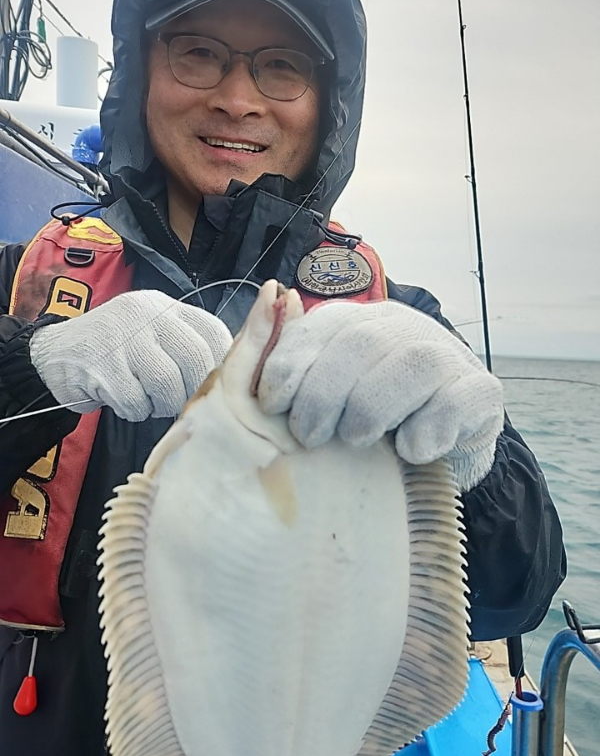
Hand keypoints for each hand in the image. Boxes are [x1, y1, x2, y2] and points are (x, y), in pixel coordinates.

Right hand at [29, 289, 232, 420]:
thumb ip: (189, 346)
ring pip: (167, 384)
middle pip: (195, 359)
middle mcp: (148, 314)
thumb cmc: (118, 350)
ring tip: (148, 400)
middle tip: (179, 402)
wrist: (57, 352)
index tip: (214, 386)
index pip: (214, 332)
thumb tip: (228, 379)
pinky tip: (123, 400)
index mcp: (168, 307)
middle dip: (192, 391)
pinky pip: (135, 401)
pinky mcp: (101, 364)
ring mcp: (123, 336)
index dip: (222, 365)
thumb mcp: (155, 333)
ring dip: (161, 405)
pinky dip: (134, 411)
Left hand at [258, 300, 503, 491]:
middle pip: (362, 342)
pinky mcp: (482, 392)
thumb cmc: (371, 426)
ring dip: (374, 407)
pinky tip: (410, 451)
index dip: (290, 364)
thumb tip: (270, 301)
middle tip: (310, 437)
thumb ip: (292, 365)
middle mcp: (404, 330)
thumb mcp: (324, 400)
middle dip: (325, 392)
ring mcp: (449, 357)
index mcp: (359, 324)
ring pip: (413, 363)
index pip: (320, 327)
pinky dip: (428, 429)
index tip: (274, 406)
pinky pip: (457, 401)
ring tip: (358, 440)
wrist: (444, 454)